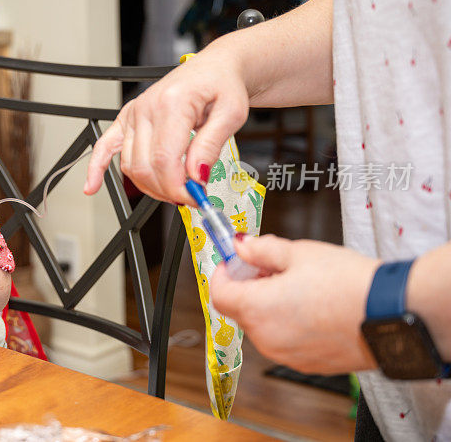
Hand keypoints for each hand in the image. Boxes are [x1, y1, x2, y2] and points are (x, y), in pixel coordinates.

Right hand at [84, 48, 248, 205]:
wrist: (214, 67)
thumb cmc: (222, 85)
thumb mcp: (231, 114)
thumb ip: (211, 146)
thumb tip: (196, 176)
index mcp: (172, 103)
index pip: (165, 159)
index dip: (178, 186)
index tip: (195, 197)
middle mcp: (146, 108)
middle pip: (145, 166)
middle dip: (167, 190)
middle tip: (190, 197)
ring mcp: (133, 114)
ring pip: (130, 165)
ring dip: (149, 187)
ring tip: (173, 190)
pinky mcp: (127, 119)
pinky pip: (105, 146)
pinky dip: (97, 168)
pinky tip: (91, 186)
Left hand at [210, 234, 380, 373]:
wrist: (393, 314)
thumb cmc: (349, 284)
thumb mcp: (299, 253)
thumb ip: (261, 250)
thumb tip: (241, 246)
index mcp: (256, 309)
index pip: (219, 294)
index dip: (223, 274)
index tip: (233, 261)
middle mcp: (266, 338)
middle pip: (241, 310)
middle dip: (249, 286)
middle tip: (272, 267)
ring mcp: (286, 355)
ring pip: (263, 326)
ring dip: (269, 305)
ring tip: (299, 285)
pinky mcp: (307, 364)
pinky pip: (285, 340)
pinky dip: (288, 322)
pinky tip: (312, 306)